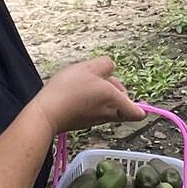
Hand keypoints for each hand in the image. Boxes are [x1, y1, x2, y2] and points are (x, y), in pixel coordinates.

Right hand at [30, 56, 145, 133]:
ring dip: (104, 96)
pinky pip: (96, 112)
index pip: (138, 113)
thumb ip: (105, 65)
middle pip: (123, 106)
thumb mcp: (88, 67)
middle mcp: (108, 114)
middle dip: (117, 92)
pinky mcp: (84, 122)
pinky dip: (92, 102)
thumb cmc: (68, 90)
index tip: (137, 100)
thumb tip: (110, 68)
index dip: (140, 107)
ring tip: (87, 84)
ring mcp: (96, 120)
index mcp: (114, 100)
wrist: (46, 113)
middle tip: (103, 80)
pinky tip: (77, 93)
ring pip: (110, 108)